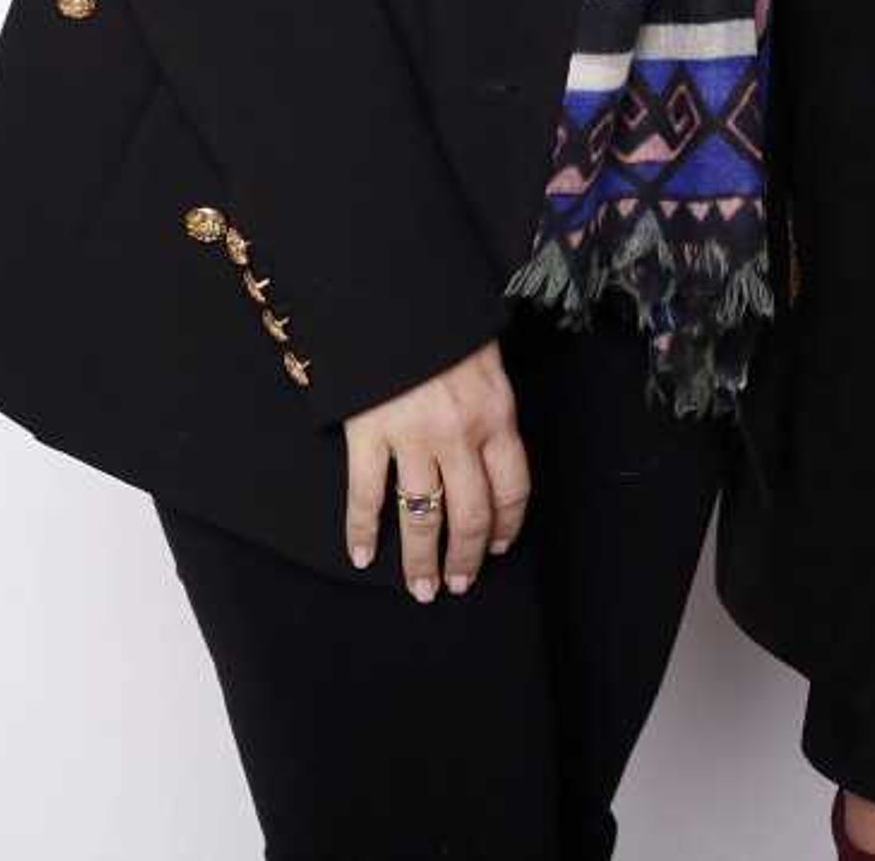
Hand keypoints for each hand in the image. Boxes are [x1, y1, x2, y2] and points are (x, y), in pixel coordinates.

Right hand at [340, 338, 526, 600]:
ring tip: (421, 587)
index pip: (513, 488)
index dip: (508, 526)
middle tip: (458, 585)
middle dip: (466, 558)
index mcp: (496, 415)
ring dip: (422, 558)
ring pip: (422, 515)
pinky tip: (361, 555)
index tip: (500, 550)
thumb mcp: (487, 360)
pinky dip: (362, 529)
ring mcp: (412, 436)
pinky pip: (366, 494)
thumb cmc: (447, 322)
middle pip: (471, 514)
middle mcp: (460, 434)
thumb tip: (492, 453)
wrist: (396, 287)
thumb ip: (491, 408)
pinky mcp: (368, 432)